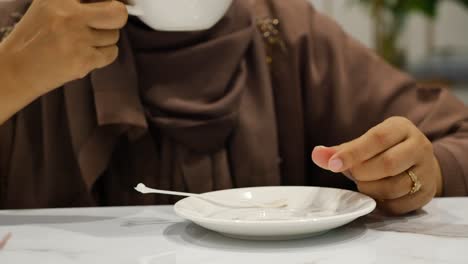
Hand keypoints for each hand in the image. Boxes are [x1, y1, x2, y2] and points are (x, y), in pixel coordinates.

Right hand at [0, 0, 127, 94]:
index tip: (102, 9)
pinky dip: (103, 55)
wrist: (17, 69)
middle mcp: (69, 15)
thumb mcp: (50, 8)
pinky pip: (112, 54)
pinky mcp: (84, 60)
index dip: (107, 3)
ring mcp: (77, 38)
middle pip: (118, 13)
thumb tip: (117, 4)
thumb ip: (79, 3)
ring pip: (114, 36)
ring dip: (104, 40)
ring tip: (83, 43)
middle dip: (116, 18)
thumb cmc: (36, 38)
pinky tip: (86, 54)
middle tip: (105, 23)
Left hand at [311, 117, 442, 214]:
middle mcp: (419, 146)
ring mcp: (427, 170)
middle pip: (387, 163)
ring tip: (364, 184)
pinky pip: (400, 205)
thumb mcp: (361, 146)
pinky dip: (381, 204)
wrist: (416, 164)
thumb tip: (316, 154)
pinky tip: (375, 195)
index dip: (353, 153)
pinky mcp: (427, 193)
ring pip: (394, 186)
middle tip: (353, 175)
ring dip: (371, 190)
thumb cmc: (381, 152)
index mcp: (400, 127)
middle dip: (362, 173)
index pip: (377, 138)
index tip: (333, 165)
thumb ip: (338, 152)